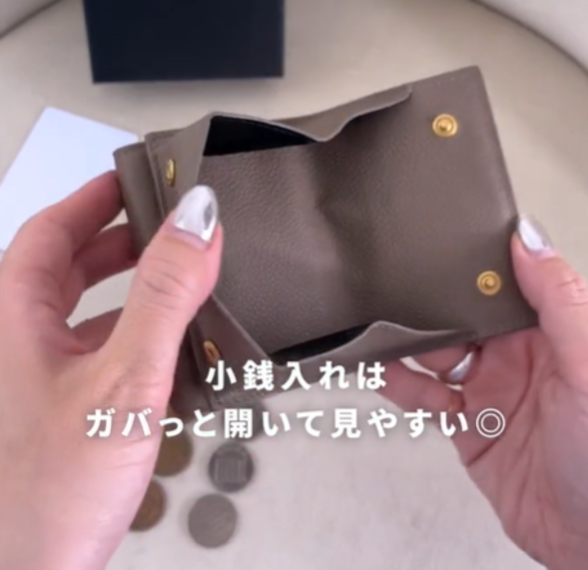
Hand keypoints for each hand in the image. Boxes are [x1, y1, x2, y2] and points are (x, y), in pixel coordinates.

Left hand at [0, 173, 221, 569]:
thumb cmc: (54, 491)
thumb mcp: (125, 376)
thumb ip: (165, 294)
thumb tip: (196, 221)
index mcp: (15, 318)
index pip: (51, 232)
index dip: (93, 200)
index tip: (132, 180)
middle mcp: (18, 342)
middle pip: (65, 267)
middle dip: (116, 240)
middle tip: (163, 225)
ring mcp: (37, 377)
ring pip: (81, 309)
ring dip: (125, 285)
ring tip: (172, 273)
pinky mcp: (60, 407)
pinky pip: (95, 347)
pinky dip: (129, 329)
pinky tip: (162, 341)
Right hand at [381, 216, 587, 569]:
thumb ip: (560, 302)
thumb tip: (529, 239)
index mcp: (553, 334)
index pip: (503, 286)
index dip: (471, 269)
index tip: (437, 248)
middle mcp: (518, 358)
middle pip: (461, 318)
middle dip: (430, 307)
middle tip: (396, 294)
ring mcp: (490, 391)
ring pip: (437, 356)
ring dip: (408, 346)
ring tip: (381, 336)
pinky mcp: (468, 426)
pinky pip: (426, 397)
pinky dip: (403, 386)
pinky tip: (389, 377)